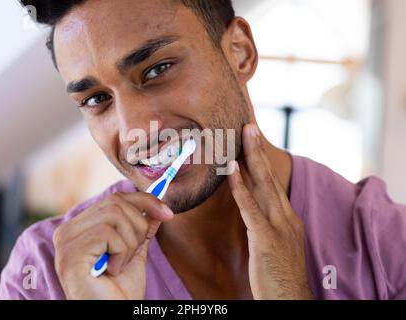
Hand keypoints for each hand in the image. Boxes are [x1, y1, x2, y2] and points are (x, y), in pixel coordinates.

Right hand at [53, 192, 173, 299]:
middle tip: (134, 253)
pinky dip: (121, 253)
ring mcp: (66, 242)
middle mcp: (67, 231)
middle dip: (138, 226)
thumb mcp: (135, 253)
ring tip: (120, 264)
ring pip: (114, 215)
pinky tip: (112, 270)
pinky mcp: (70, 253)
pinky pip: (108, 233)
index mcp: (80, 228)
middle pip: (115, 203)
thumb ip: (142, 229)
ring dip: (129, 242)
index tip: (167, 213)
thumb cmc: (119, 291)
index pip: (114, 199)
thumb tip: (156, 207)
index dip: (144, 201)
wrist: (112, 315)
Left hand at [228, 124, 312, 299]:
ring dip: (252, 158)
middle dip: (258, 150)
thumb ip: (265, 225)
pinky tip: (233, 170)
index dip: (261, 162)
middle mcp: (286, 217)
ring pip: (263, 185)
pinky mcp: (267, 238)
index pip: (271, 184)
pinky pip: (250, 208)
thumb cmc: (280, 276)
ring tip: (244, 135)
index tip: (252, 142)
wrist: (291, 300)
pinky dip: (242, 187)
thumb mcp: (277, 245)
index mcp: (288, 218)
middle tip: (249, 126)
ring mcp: (278, 226)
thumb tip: (251, 210)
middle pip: (269, 177)